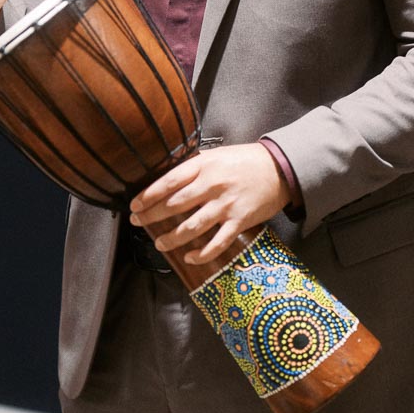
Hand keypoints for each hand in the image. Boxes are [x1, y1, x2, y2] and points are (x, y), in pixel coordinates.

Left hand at [129, 143, 289, 265]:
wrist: (279, 169)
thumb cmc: (244, 160)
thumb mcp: (216, 155)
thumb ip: (194, 168)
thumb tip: (169, 181)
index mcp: (204, 166)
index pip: (168, 182)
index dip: (148, 196)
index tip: (134, 205)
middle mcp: (212, 185)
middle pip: (174, 205)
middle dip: (151, 216)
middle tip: (137, 223)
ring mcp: (225, 205)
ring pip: (191, 227)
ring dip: (171, 238)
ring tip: (159, 243)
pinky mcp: (239, 222)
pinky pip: (217, 243)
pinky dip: (201, 253)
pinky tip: (189, 257)